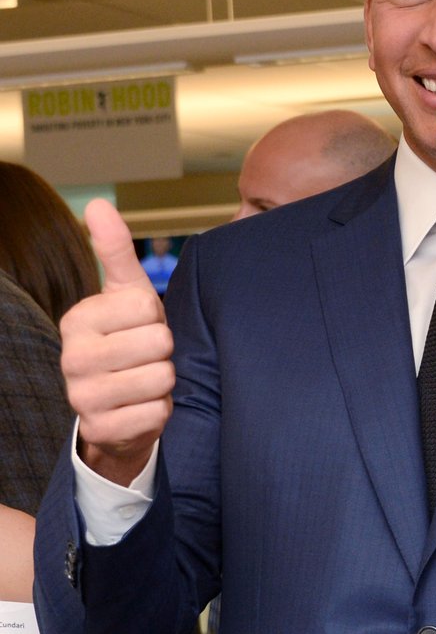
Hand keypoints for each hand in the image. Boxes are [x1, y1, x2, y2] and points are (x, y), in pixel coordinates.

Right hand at [60, 199, 174, 482]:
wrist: (119, 406)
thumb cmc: (128, 340)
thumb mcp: (125, 294)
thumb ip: (115, 251)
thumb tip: (98, 203)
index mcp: (78, 320)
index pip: (146, 307)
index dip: (156, 318)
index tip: (140, 327)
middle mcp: (72, 358)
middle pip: (158, 343)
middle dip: (164, 351)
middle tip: (146, 358)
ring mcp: (81, 397)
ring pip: (160, 379)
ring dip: (164, 382)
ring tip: (145, 381)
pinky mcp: (100, 430)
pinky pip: (157, 413)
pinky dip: (160, 411)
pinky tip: (141, 407)